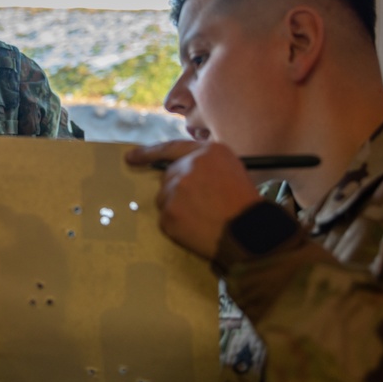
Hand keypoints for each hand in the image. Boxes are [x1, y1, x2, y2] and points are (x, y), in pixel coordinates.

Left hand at [126, 141, 262, 258]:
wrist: (251, 233)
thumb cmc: (247, 205)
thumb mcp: (233, 170)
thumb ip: (206, 164)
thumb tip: (183, 170)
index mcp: (207, 152)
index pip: (170, 148)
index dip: (148, 152)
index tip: (130, 157)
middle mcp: (188, 166)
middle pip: (168, 177)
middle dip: (178, 191)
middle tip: (199, 206)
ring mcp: (176, 189)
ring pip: (166, 199)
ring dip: (178, 208)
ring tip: (204, 218)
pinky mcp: (169, 213)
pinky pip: (167, 219)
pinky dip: (178, 226)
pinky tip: (197, 229)